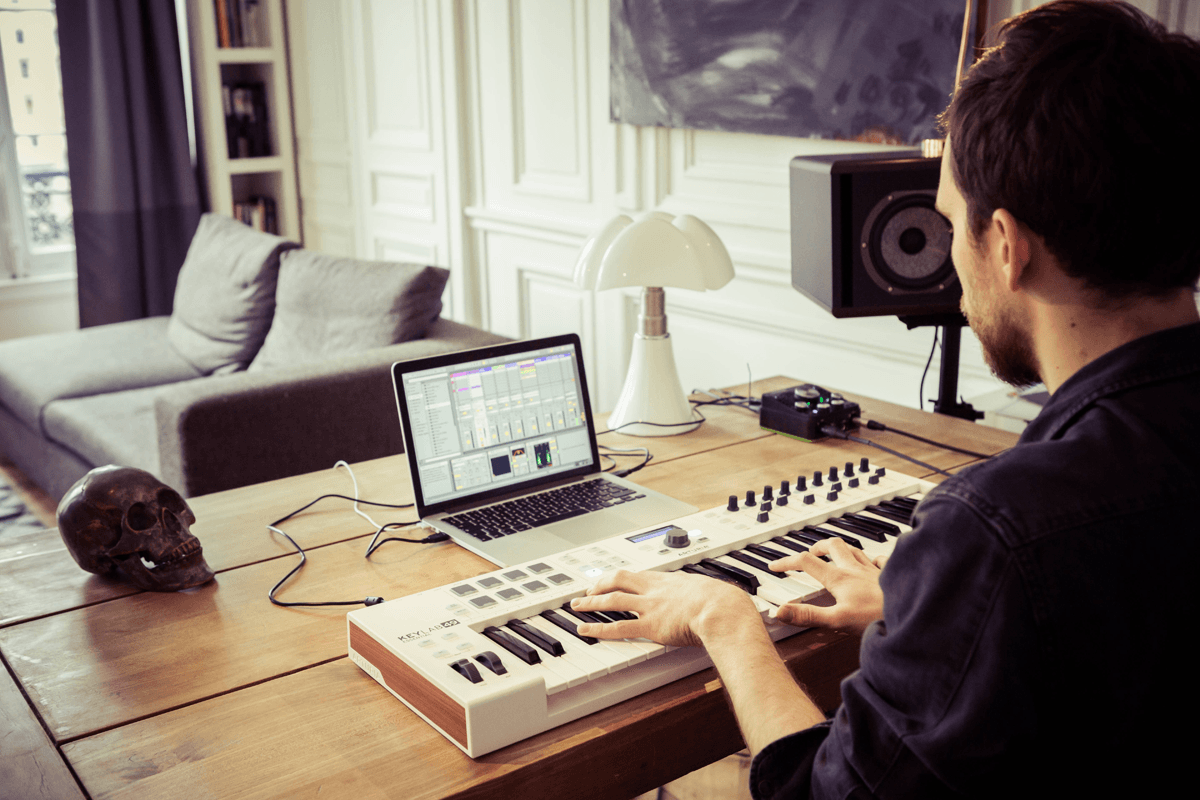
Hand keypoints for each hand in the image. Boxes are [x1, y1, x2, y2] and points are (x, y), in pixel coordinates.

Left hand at [570, 569, 761, 647]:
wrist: (723, 610)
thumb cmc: (724, 603)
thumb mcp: (711, 591)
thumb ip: (704, 595)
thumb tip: (714, 600)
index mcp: (671, 580)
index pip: (641, 575)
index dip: (625, 578)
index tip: (616, 580)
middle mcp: (656, 590)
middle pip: (620, 579)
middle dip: (601, 583)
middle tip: (588, 589)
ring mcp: (650, 606)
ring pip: (613, 599)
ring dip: (592, 602)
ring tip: (576, 605)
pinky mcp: (650, 625)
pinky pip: (618, 626)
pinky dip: (598, 628)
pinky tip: (585, 629)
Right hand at [769, 538, 883, 633]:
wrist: (913, 613)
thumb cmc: (879, 617)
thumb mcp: (837, 620)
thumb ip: (808, 616)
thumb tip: (781, 611)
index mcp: (839, 578)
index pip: (806, 562)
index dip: (787, 562)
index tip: (775, 566)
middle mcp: (855, 569)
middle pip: (833, 547)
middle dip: (818, 547)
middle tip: (810, 553)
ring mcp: (873, 571)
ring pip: (854, 550)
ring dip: (841, 549)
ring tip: (835, 553)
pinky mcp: (890, 575)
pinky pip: (879, 560)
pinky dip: (871, 559)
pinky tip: (872, 563)